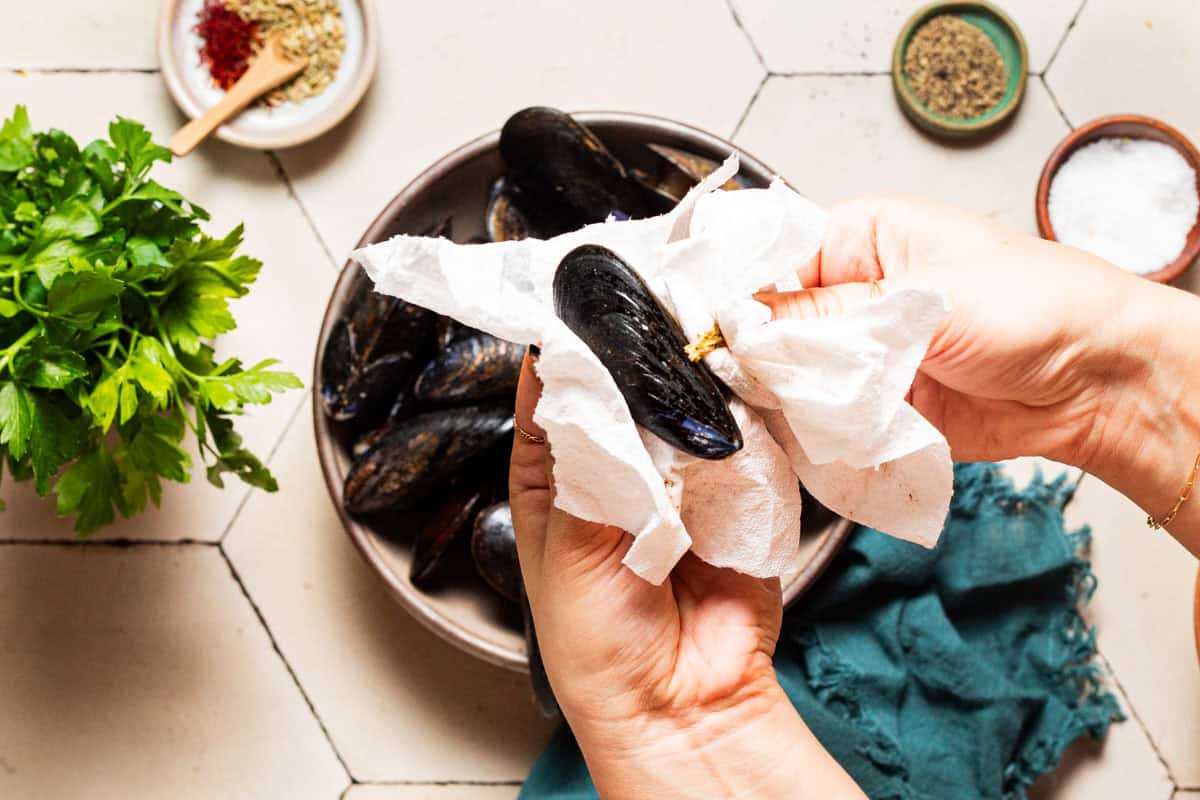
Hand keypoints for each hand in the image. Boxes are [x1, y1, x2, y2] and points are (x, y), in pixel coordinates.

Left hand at [509, 353, 863, 798]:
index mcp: (555, 474)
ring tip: (695, 357)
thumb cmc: (597, 638)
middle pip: (626, 387)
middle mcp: (617, 466)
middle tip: (653, 320)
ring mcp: (679, 475)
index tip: (581, 299)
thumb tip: (574, 369)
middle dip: (639, 360)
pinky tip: (733, 401)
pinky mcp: (737, 491)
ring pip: (683, 405)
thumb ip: (579, 455)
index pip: (557, 390)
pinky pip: (740, 438)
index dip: (567, 347)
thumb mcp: (564, 537)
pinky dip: (737, 421)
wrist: (682, 702)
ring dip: (690, 389)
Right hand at [758, 194, 1199, 553]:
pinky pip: (822, 420)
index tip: (711, 333)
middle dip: (762, 357)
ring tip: (792, 408)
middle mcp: (848, 294)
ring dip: (792, 399)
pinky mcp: (871, 405)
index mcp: (856, 239)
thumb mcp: (923, 298)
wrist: (1095, 382)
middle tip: (751, 380)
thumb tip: (744, 326)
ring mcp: (858, 353)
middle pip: (771, 326)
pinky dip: (817, 432)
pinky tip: (815, 434)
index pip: (768, 261)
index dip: (737, 297)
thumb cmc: (1036, 307)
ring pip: (791, 377)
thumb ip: (827, 317)